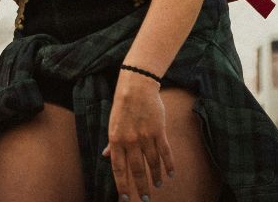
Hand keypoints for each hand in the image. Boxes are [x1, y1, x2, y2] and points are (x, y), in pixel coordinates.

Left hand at [103, 70, 172, 200]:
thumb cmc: (122, 106)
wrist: (136, 87)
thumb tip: (106, 156)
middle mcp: (130, 141)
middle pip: (137, 169)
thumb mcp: (112, 124)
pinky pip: (165, 152)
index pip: (119, 168)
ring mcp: (145, 137)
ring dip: (155, 177)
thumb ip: (112, 143)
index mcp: (116, 140)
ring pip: (152, 163)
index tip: (125, 198)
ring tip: (157, 186)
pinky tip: (170, 174)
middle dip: (141, 186)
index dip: (122, 185)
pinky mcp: (159, 131)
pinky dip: (168, 164)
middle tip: (145, 199)